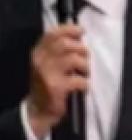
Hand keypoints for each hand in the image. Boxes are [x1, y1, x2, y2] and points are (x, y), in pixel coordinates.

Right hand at [26, 24, 89, 139]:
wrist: (39, 109)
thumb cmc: (49, 84)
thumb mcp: (48, 64)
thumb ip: (58, 51)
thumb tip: (79, 37)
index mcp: (38, 52)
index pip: (52, 34)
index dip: (70, 29)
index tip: (82, 31)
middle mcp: (40, 60)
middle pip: (66, 44)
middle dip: (82, 50)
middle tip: (85, 60)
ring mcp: (47, 73)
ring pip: (75, 59)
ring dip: (86, 67)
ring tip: (84, 74)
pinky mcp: (56, 87)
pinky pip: (79, 79)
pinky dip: (86, 83)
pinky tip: (83, 87)